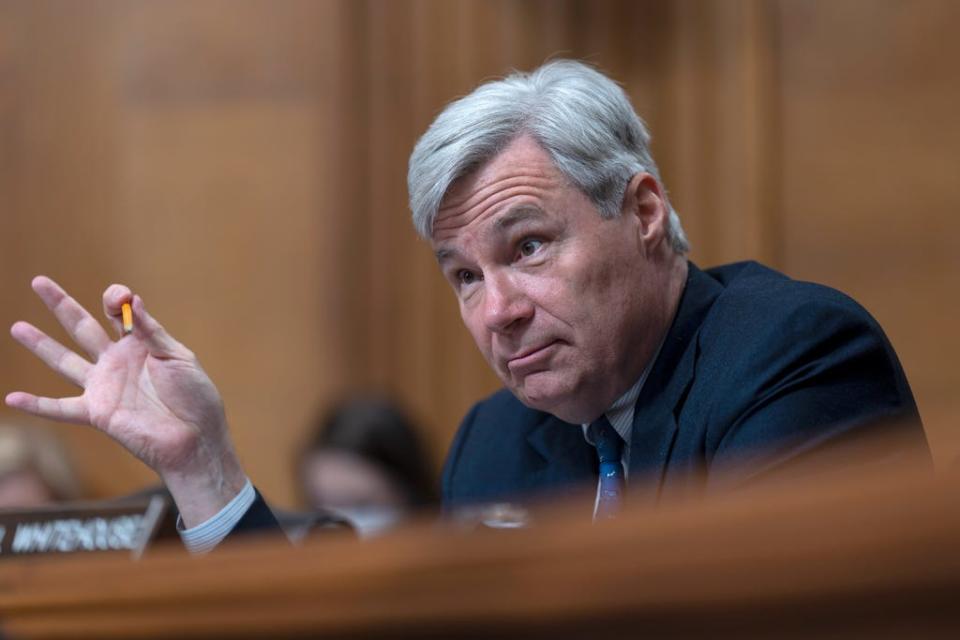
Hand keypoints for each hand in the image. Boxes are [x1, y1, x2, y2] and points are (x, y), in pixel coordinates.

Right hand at [5, 276, 245, 526]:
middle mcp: (117, 362)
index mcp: (140, 344)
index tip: (120, 299)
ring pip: (64, 361)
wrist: (196, 438)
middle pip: (82, 327)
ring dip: (41, 344)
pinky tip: (13, 398)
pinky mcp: (98, 413)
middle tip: (38, 281)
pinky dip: (37, 405)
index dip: (115, 299)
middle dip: (61, 304)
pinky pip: (61, 408)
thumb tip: (132, 299)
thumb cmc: (196, 396)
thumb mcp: (178, 356)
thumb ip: (151, 331)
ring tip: (17, 327)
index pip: (118, 312)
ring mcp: (104, 386)